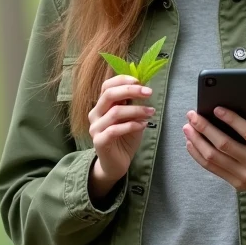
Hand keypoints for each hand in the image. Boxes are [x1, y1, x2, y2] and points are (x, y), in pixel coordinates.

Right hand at [88, 74, 154, 197]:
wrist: (116, 164)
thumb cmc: (124, 139)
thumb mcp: (132, 118)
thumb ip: (134, 105)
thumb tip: (145, 89)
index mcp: (101, 106)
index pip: (107, 86)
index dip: (123, 80)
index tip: (140, 81)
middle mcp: (95, 114)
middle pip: (109, 95)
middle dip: (131, 90)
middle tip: (148, 92)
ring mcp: (95, 128)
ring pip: (115, 112)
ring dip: (136, 110)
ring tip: (151, 112)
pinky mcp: (99, 141)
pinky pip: (115, 130)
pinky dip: (132, 125)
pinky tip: (143, 125)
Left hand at [182, 99, 245, 208]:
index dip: (231, 119)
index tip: (216, 108)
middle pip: (224, 144)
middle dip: (205, 128)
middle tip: (192, 115)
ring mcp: (244, 175)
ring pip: (214, 157)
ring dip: (197, 141)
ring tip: (187, 128)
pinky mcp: (235, 183)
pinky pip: (212, 168)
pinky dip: (198, 155)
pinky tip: (191, 143)